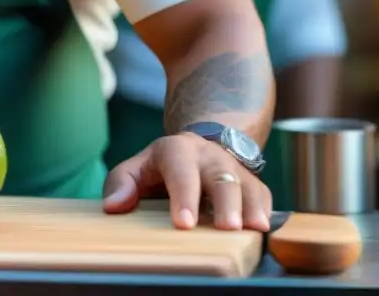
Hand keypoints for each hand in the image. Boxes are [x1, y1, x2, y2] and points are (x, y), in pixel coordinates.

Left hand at [102, 132, 271, 231]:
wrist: (197, 148)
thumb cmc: (160, 167)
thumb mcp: (135, 168)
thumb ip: (121, 183)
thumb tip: (114, 206)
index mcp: (177, 150)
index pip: (181, 172)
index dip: (183, 197)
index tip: (183, 223)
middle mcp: (210, 157)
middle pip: (221, 177)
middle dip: (225, 203)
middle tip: (227, 227)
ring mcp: (234, 169)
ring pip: (248, 185)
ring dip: (252, 207)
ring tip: (255, 228)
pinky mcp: (253, 183)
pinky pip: (264, 196)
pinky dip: (265, 211)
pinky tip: (264, 228)